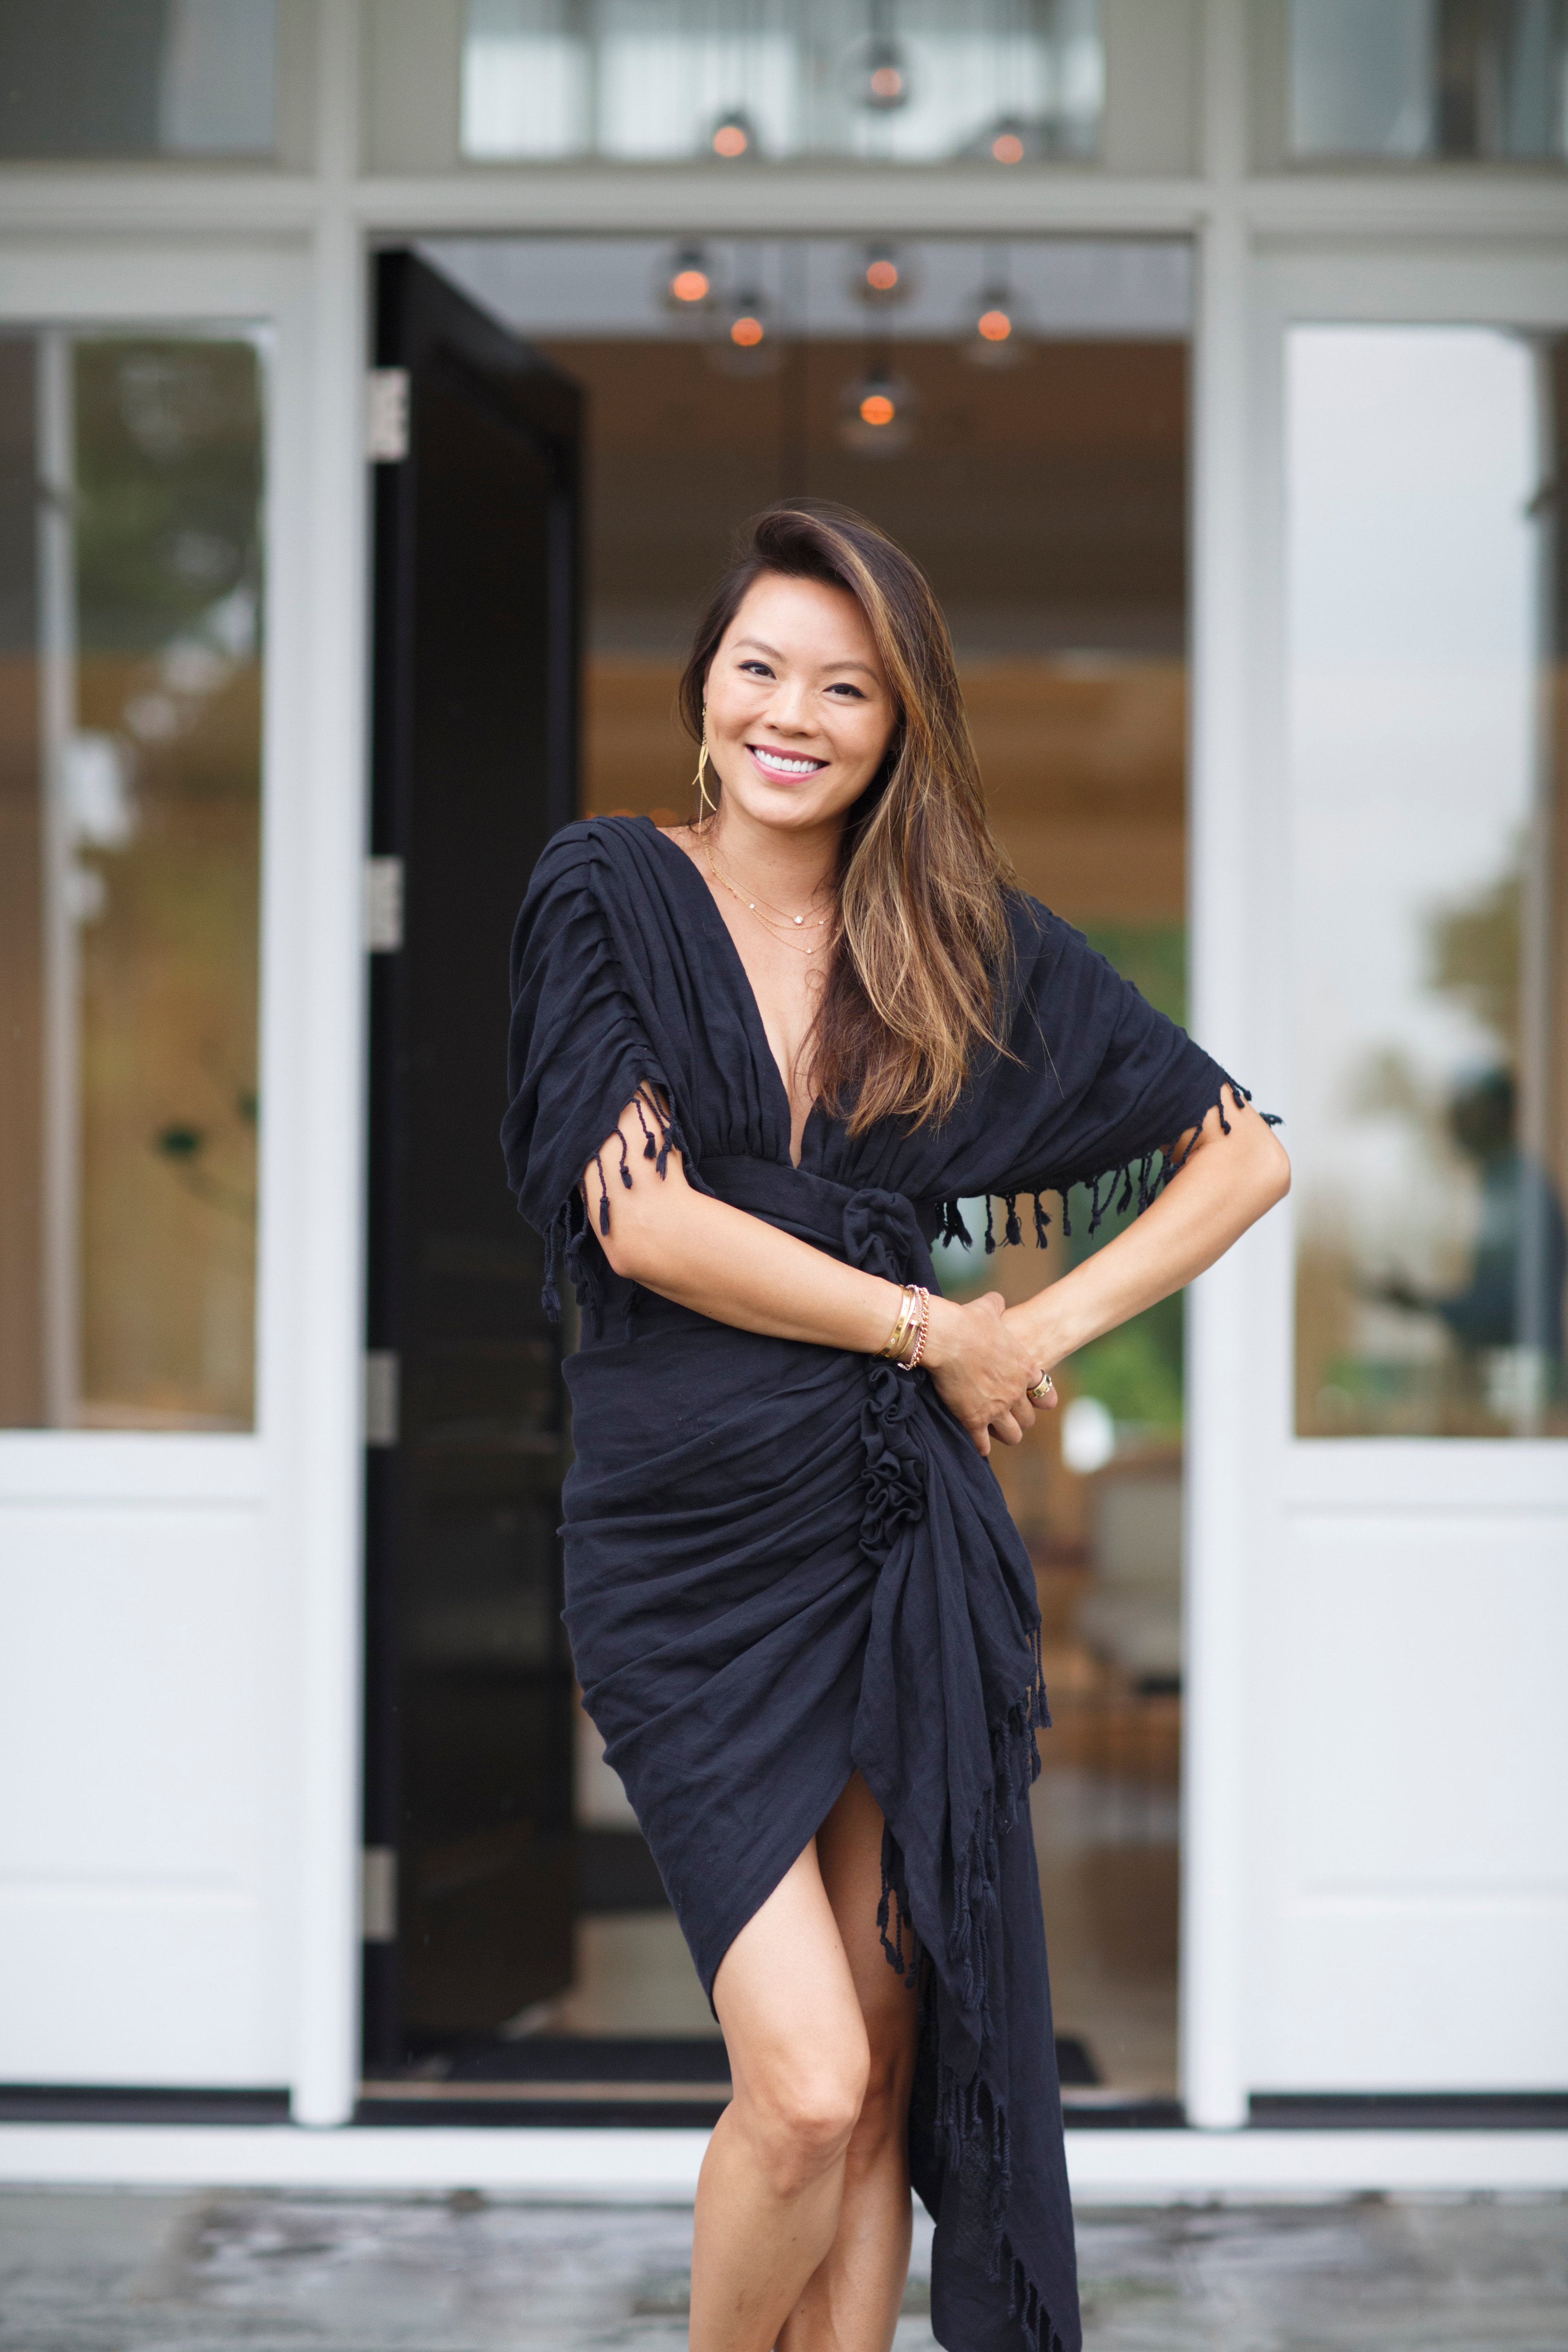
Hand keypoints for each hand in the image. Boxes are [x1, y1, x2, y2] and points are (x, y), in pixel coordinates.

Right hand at [922, 1291, 1053, 1457]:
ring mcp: (997, 1409)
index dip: (1038, 1398)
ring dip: (1005, 1434)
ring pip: (1012, 1435)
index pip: (1044, 1393)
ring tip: (995, 1433)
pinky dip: (981, 1446)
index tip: (1032, 1399)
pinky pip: (983, 1444)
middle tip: (1008, 1416)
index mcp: (1025, 1368)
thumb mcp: (989, 1308)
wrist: (946, 1337)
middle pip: (1029, 1418)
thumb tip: (996, 1300)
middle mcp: (1016, 1392)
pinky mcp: (974, 1420)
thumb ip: (997, 1306)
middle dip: (1020, 1418)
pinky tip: (977, 1444)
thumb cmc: (968, 1320)